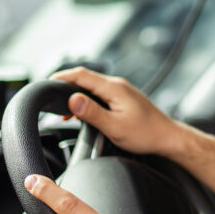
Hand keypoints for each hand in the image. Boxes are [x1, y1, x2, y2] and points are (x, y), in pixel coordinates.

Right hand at [50, 66, 181, 155]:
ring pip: (92, 86)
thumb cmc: (145, 134)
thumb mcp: (114, 126)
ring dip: (77, 94)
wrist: (168, 138)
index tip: (46, 85)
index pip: (81, 75)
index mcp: (114, 88)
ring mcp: (121, 90)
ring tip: (65, 111)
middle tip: (51, 101)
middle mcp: (117, 85)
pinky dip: (87, 99)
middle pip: (85, 78)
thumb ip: (92, 112)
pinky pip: (100, 93)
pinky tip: (83, 111)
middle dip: (66, 86)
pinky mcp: (123, 98)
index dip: (61, 78)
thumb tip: (72, 99)